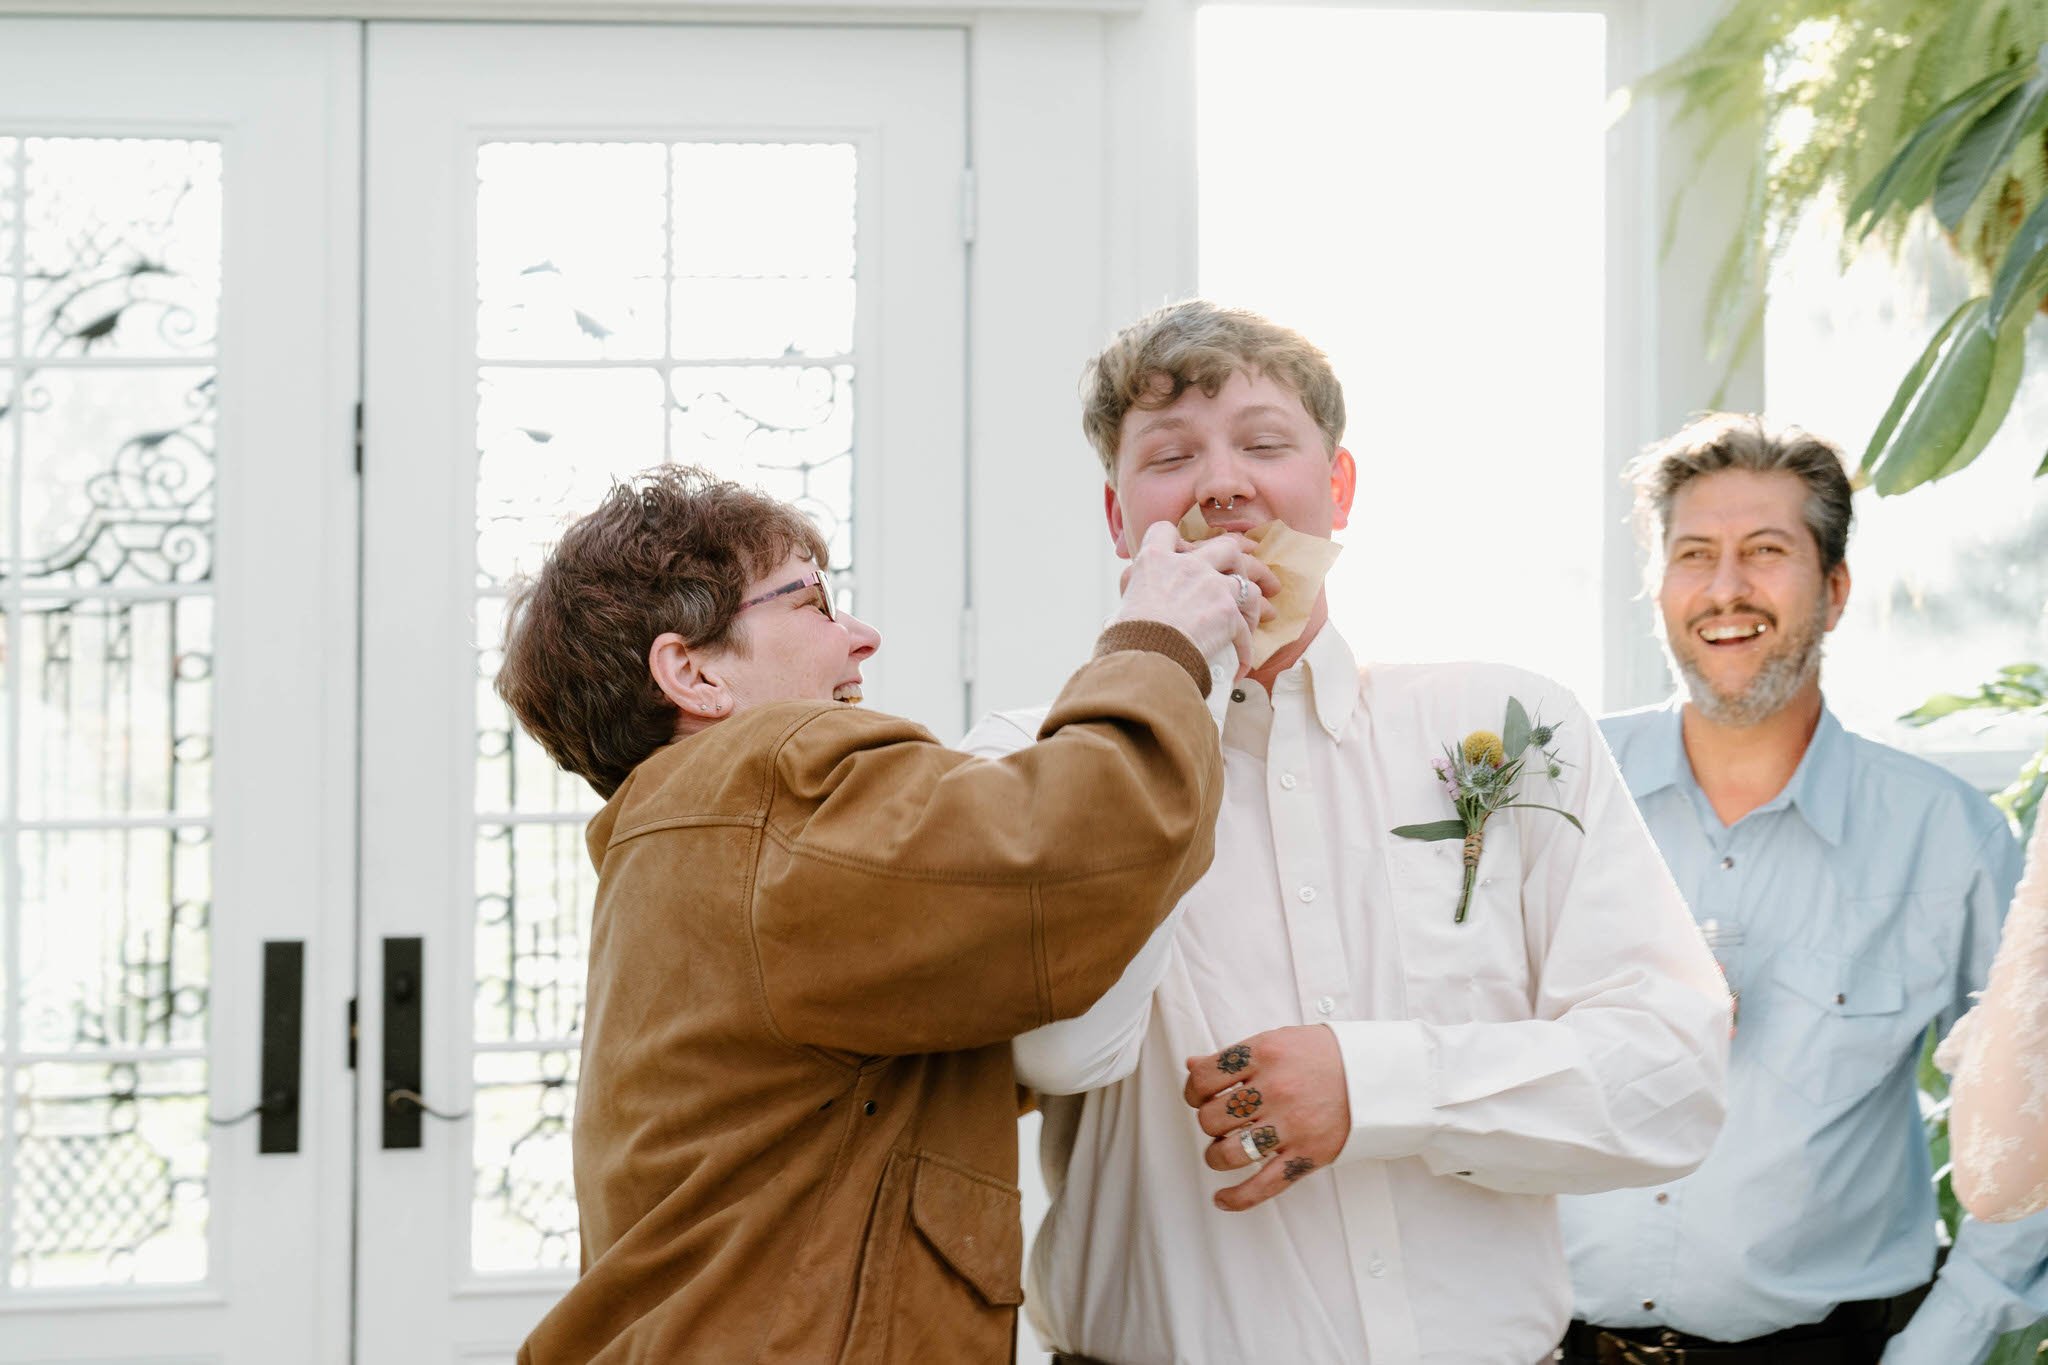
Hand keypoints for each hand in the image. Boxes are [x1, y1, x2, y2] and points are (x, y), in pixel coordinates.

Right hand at [1114, 522, 1278, 677]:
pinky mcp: (1228, 612)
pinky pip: (1245, 627)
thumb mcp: (1121, 605)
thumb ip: (1132, 597)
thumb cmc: (1128, 638)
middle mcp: (1187, 565)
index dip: (1175, 541)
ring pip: (1247, 586)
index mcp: (1155, 559)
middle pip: (1226, 547)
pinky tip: (1239, 664)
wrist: (1147, 657)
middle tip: (1231, 582)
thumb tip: (1123, 610)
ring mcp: (1212, 586)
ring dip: (1249, 607)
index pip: (1165, 531)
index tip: (1180, 555)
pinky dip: (1244, 647)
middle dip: (1234, 563)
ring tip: (1245, 626)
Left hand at [1183, 1025, 1349, 1211]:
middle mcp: (1275, 1088)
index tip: (1200, 1096)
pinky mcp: (1307, 1155)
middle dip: (1208, 1122)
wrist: (1377, 1073)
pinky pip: (1263, 1186)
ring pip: (1228, 1153)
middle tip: (1222, 1120)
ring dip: (1216, 1156)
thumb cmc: (1324, 1055)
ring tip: (1223, 1150)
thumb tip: (1191, 1065)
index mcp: (1264, 1053)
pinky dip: (1236, 1198)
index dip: (1193, 1090)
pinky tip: (1222, 1199)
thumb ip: (1233, 1056)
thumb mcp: (1277, 1040)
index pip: (1204, 1077)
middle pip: (1211, 1118)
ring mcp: (1291, 1124)